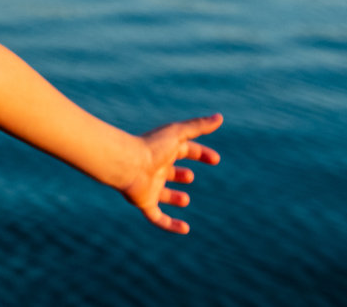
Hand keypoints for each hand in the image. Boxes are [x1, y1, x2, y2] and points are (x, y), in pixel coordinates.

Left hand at [117, 113, 222, 233]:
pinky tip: (185, 229)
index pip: (185, 151)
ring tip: (185, 199)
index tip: (215, 159)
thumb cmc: (152, 147)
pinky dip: (170, 224)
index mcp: (164, 150)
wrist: (126, 164)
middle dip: (180, 174)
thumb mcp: (178, 134)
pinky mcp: (145, 203)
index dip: (201, 154)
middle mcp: (156, 168)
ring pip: (162, 194)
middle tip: (190, 177)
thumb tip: (220, 117)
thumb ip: (198, 126)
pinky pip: (158, 217)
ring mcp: (150, 186)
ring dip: (174, 197)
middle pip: (169, 171)